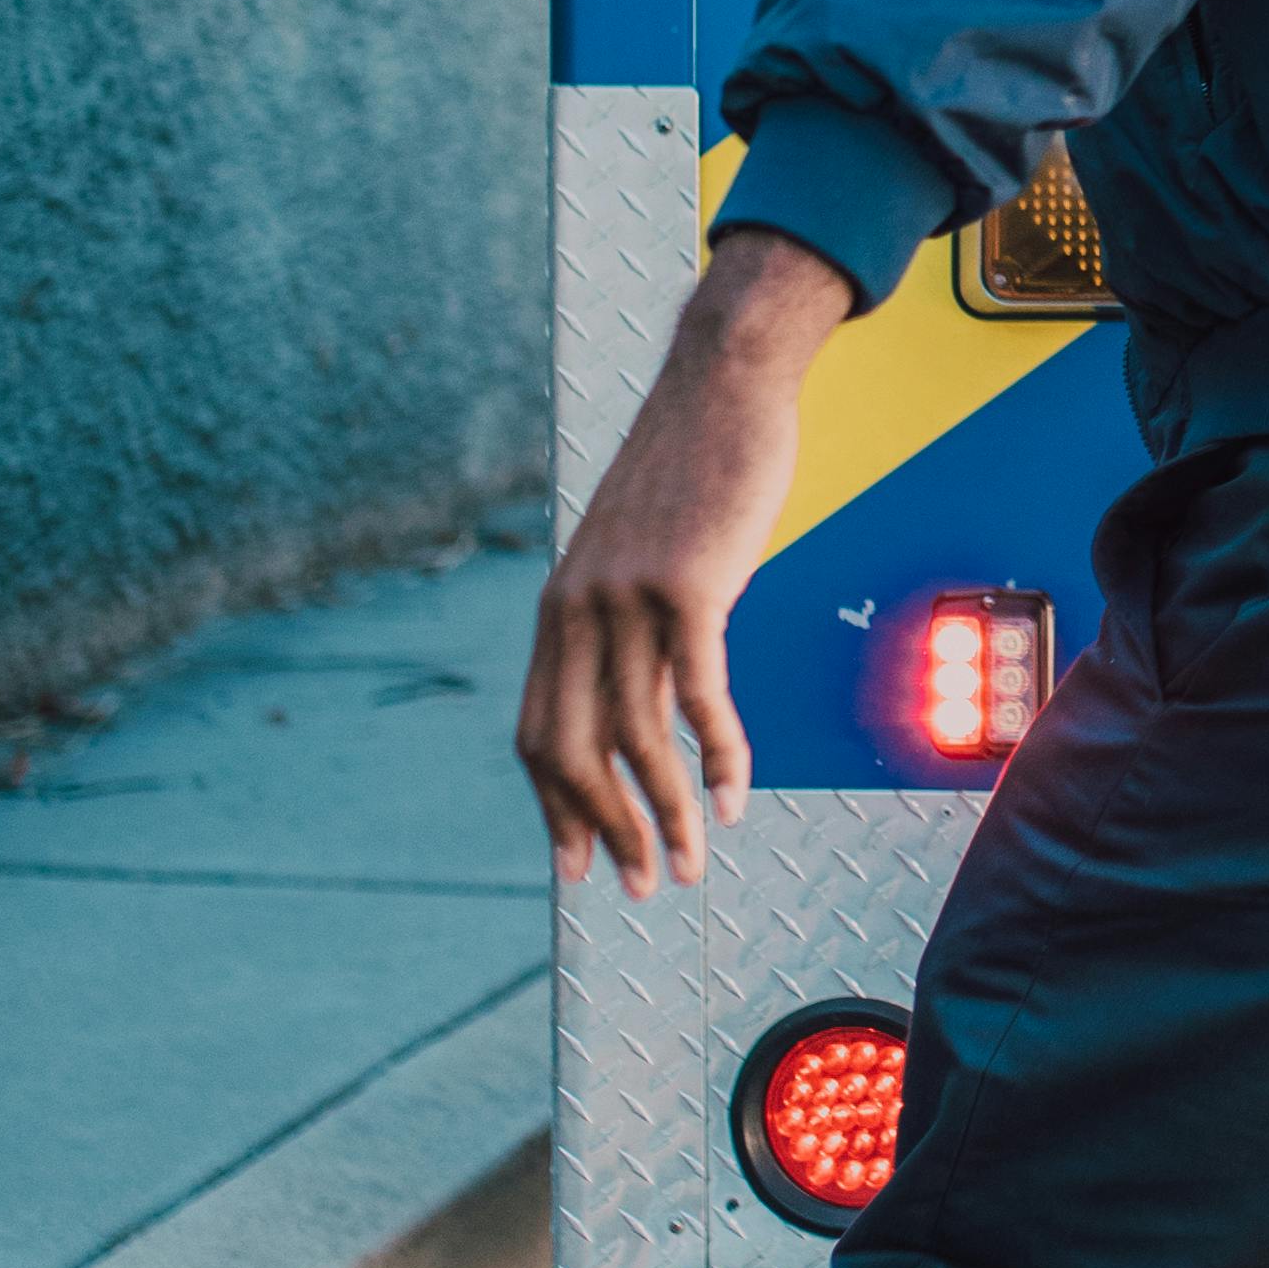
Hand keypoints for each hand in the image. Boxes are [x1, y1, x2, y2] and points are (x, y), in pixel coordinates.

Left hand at [517, 225, 856, 894]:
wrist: (723, 380)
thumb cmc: (694, 468)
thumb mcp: (640, 550)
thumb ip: (629, 616)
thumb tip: (645, 686)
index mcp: (561, 609)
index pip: (536, 734)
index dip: (554, 810)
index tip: (579, 867)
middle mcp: (579, 608)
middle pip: (572, 752)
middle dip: (606, 833)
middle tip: (644, 887)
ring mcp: (628, 596)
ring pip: (636, 737)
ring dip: (666, 813)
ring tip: (694, 863)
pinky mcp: (687, 586)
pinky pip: (697, 697)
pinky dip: (715, 758)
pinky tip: (731, 797)